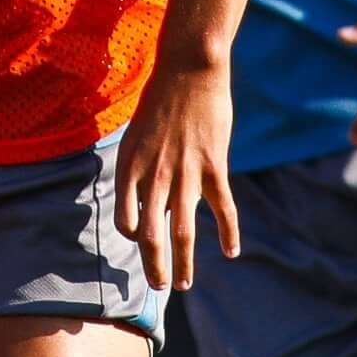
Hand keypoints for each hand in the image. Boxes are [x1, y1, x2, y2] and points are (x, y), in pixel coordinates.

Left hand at [111, 53, 238, 293]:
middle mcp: (154, 176)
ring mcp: (185, 173)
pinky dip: (228, 232)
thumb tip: (143, 195)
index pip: (125, 221)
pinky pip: (222, 208)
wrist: (189, 70)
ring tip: (184, 283)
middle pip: (151, 236)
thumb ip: (139, 168)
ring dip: (184, 262)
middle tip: (159, 286)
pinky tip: (231, 251)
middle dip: (154, 267)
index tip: (142, 242)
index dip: (132, 237)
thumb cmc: (160, 100)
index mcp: (130, 168)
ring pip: (184, 231)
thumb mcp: (136, 135)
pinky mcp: (214, 166)